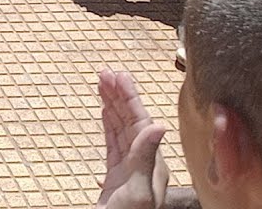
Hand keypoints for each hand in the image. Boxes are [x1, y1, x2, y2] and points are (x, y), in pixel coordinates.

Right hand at [95, 69, 168, 208]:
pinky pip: (113, 142)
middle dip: (119, 95)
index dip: (128, 97)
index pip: (140, 121)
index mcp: (151, 162)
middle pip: (131, 120)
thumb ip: (145, 157)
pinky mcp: (117, 175)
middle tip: (106, 72)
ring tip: (102, 84)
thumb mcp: (138, 188)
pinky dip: (108, 124)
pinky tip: (104, 112)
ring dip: (112, 105)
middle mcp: (143, 161)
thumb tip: (159, 124)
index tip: (116, 75)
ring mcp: (130, 167)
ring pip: (121, 128)